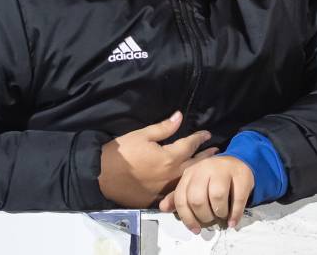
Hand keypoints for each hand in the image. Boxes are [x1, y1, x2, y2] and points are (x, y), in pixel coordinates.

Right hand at [98, 111, 215, 207]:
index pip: (190, 145)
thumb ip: (164, 128)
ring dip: (197, 172)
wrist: (100, 176)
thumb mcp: (142, 135)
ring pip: (186, 180)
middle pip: (194, 164)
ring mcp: (164, 189)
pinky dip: (183, 188)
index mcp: (169, 158)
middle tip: (216, 152)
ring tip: (206, 168)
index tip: (207, 134)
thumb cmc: (120, 153)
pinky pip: (173, 194)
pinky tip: (187, 185)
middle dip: (206, 157)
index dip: (200, 138)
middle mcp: (171, 175)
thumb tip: (180, 116)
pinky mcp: (155, 199)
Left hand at [159, 155, 254, 233]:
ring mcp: (224, 170)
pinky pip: (238, 198)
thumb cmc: (211, 177)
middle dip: (203, 216)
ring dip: (219, 213)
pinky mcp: (242, 175)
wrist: (237, 162)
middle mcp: (205, 169)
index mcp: (190, 173)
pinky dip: (235, 213)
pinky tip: (232, 221)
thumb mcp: (192, 184)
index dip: (187, 217)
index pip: (181, 198)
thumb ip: (178, 197)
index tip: (195, 228)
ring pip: (217, 195)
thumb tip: (163, 207)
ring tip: (221, 216)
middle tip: (209, 221)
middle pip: (197, 198)